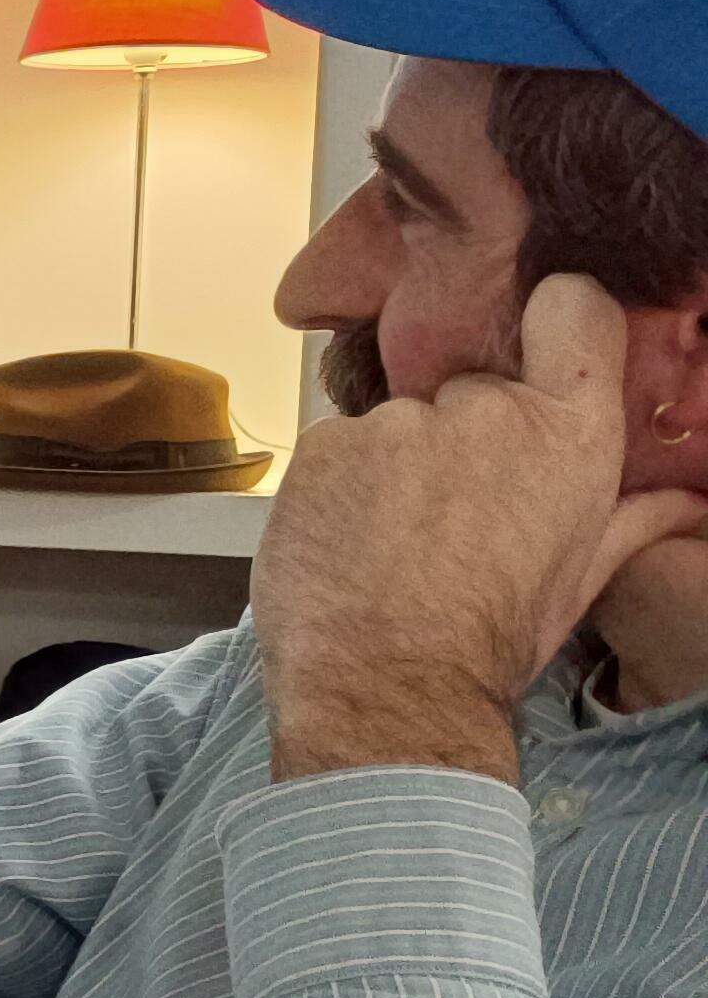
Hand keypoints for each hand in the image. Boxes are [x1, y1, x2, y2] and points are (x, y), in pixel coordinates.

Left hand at [254, 272, 707, 782]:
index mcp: (567, 435)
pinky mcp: (326, 442)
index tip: (541, 346)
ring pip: (398, 425)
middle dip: (462, 438)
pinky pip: (338, 448)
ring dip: (394, 467)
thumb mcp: (579, 578)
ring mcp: (398, 421)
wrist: (385, 687)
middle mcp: (486, 410)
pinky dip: (340, 485)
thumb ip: (631, 519)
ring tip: (393, 541)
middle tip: (449, 514)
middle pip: (472, 390)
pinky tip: (348, 541)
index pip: (575, 309)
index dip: (558, 318)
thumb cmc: (487, 640)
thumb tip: (685, 499)